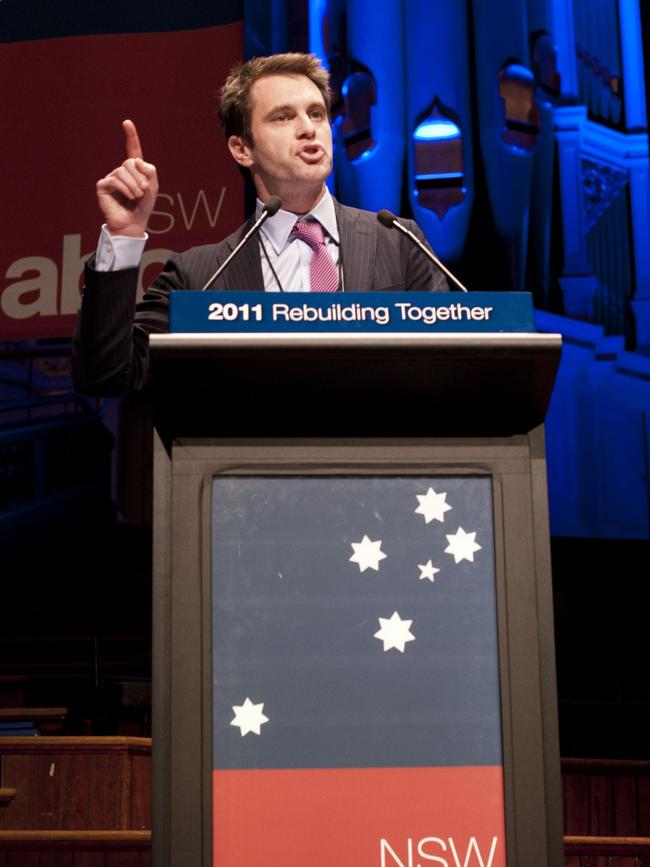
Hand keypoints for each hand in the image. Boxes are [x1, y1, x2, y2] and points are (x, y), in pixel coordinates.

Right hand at [96, 120, 158, 236]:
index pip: (132, 150)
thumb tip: (137, 161)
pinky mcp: (103, 186)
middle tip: (143, 191)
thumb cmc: (142, 208)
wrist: (133, 224)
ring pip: (122, 171)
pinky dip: (124, 188)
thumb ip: (150, 172)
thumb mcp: (152, 188)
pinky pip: (114, 179)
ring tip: (136, 196)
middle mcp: (121, 172)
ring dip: (134, 185)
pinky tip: (128, 197)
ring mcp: (111, 178)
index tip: (127, 122)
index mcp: (134, 171)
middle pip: (130, 162)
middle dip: (140, 177)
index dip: (131, 136)